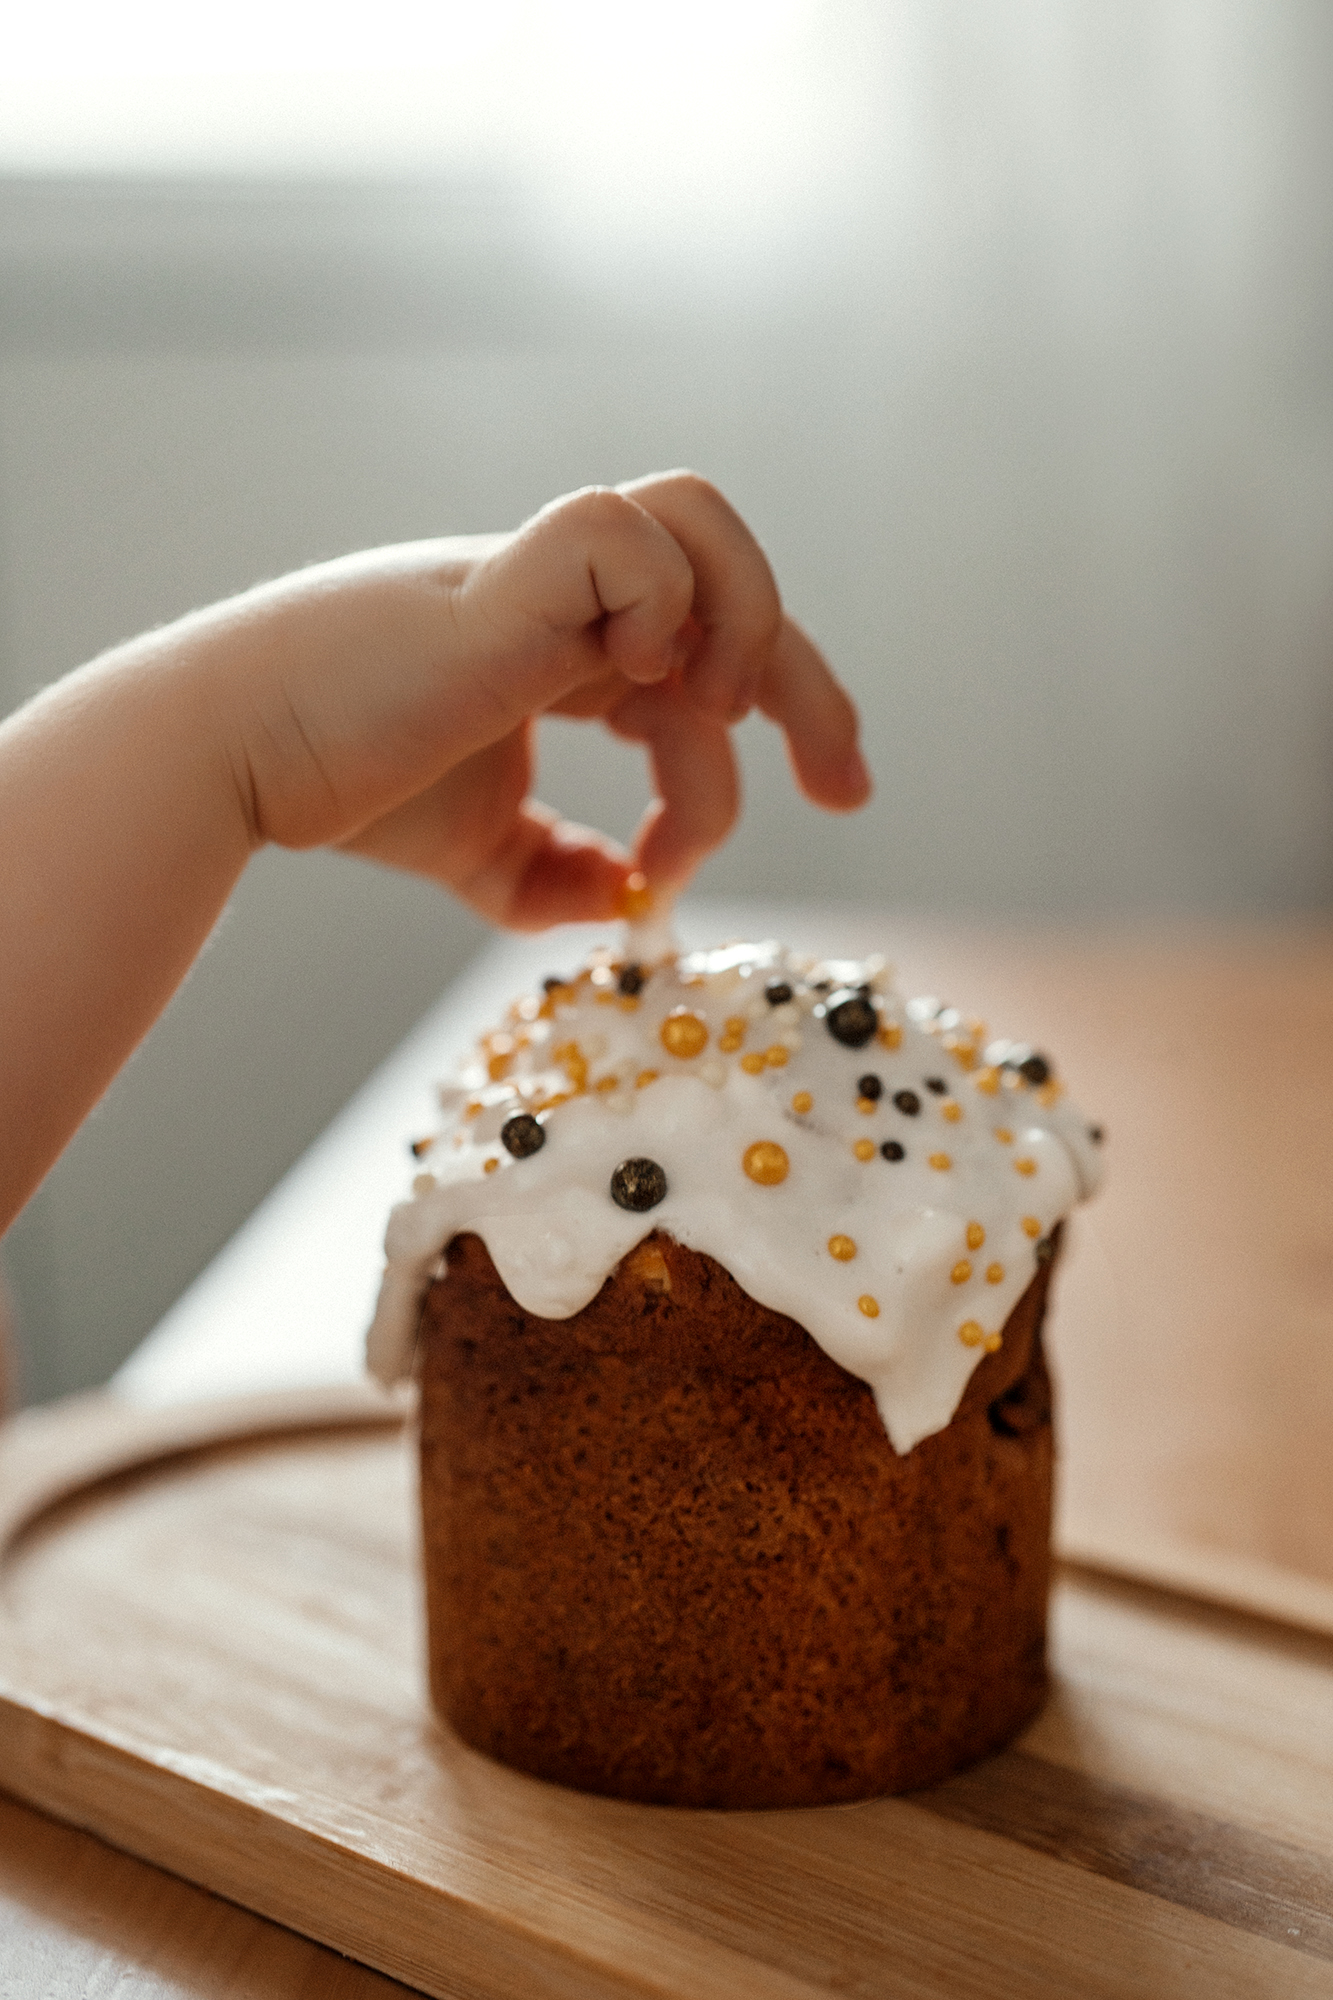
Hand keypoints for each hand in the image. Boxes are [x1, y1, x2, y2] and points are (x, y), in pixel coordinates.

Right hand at [223, 472, 869, 927]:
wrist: (243, 760)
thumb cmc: (347, 787)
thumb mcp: (482, 852)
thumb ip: (557, 874)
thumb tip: (629, 901)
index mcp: (574, 643)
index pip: (717, 648)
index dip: (792, 715)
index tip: (832, 800)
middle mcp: (571, 596)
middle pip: (740, 584)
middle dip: (812, 687)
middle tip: (847, 790)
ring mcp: (538, 574)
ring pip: (697, 515)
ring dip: (744, 625)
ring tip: (710, 718)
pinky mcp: (502, 575)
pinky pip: (622, 534)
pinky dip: (652, 608)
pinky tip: (609, 686)